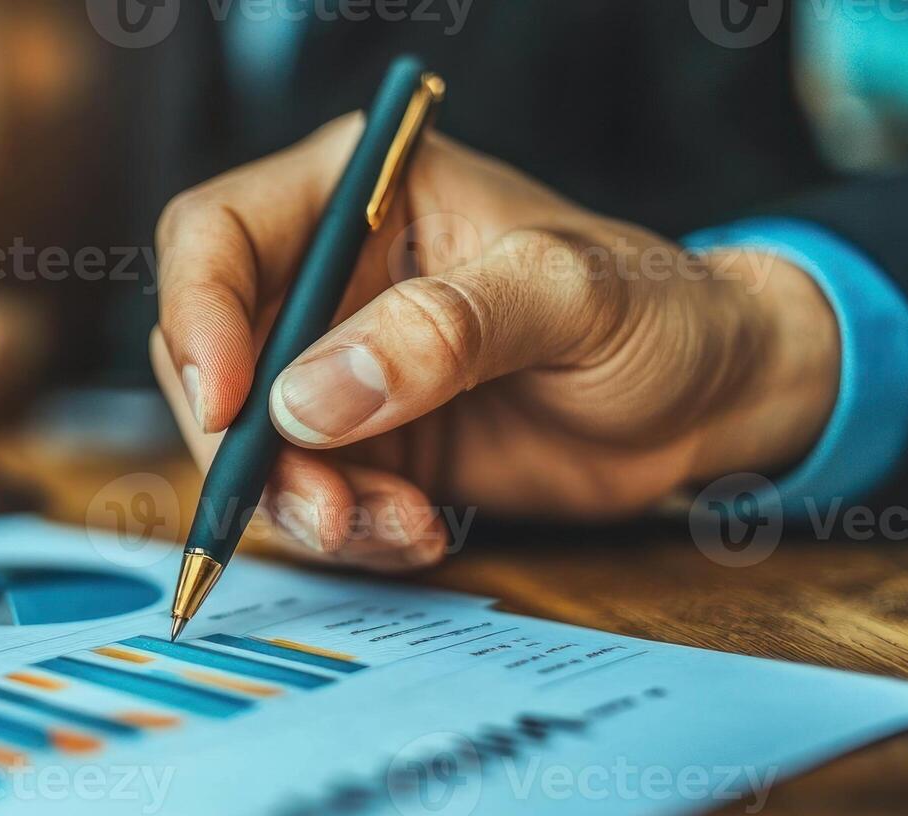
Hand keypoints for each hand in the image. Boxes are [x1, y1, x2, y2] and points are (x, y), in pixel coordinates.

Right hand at [153, 114, 840, 569]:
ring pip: (247, 445)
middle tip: (319, 503)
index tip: (231, 407)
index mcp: (359, 192)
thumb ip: (446, 332)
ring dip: (300, 503)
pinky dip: (346, 530)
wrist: (709, 403)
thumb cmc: (657, 309)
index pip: (215, 234)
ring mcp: (335, 368)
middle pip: (207, 354)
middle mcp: (327, 277)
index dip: (198, 316)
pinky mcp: (358, 447)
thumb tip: (310, 399)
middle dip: (248, 445)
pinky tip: (419, 531)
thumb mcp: (568, 297)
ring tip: (395, 525)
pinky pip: (304, 498)